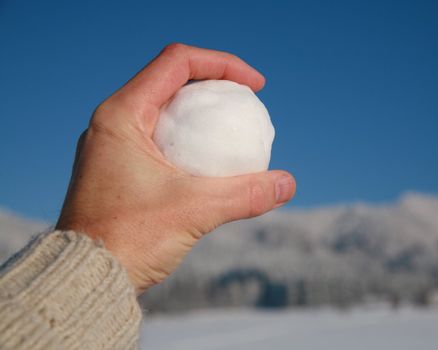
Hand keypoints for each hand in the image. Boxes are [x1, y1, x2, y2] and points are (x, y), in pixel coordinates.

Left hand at [56, 43, 295, 293]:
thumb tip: (287, 184)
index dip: (223, 64)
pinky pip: (161, 136)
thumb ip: (244, 194)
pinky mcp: (120, 166)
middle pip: (172, 80)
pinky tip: (212, 159)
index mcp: (121, 114)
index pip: (177, 62)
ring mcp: (114, 144)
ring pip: (166, 108)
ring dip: (203, 110)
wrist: (85, 278)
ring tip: (234, 128)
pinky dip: (191, 137)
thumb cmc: (127, 241)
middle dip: (216, 83)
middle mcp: (113, 122)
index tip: (256, 86)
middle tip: (248, 103)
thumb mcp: (193, 211)